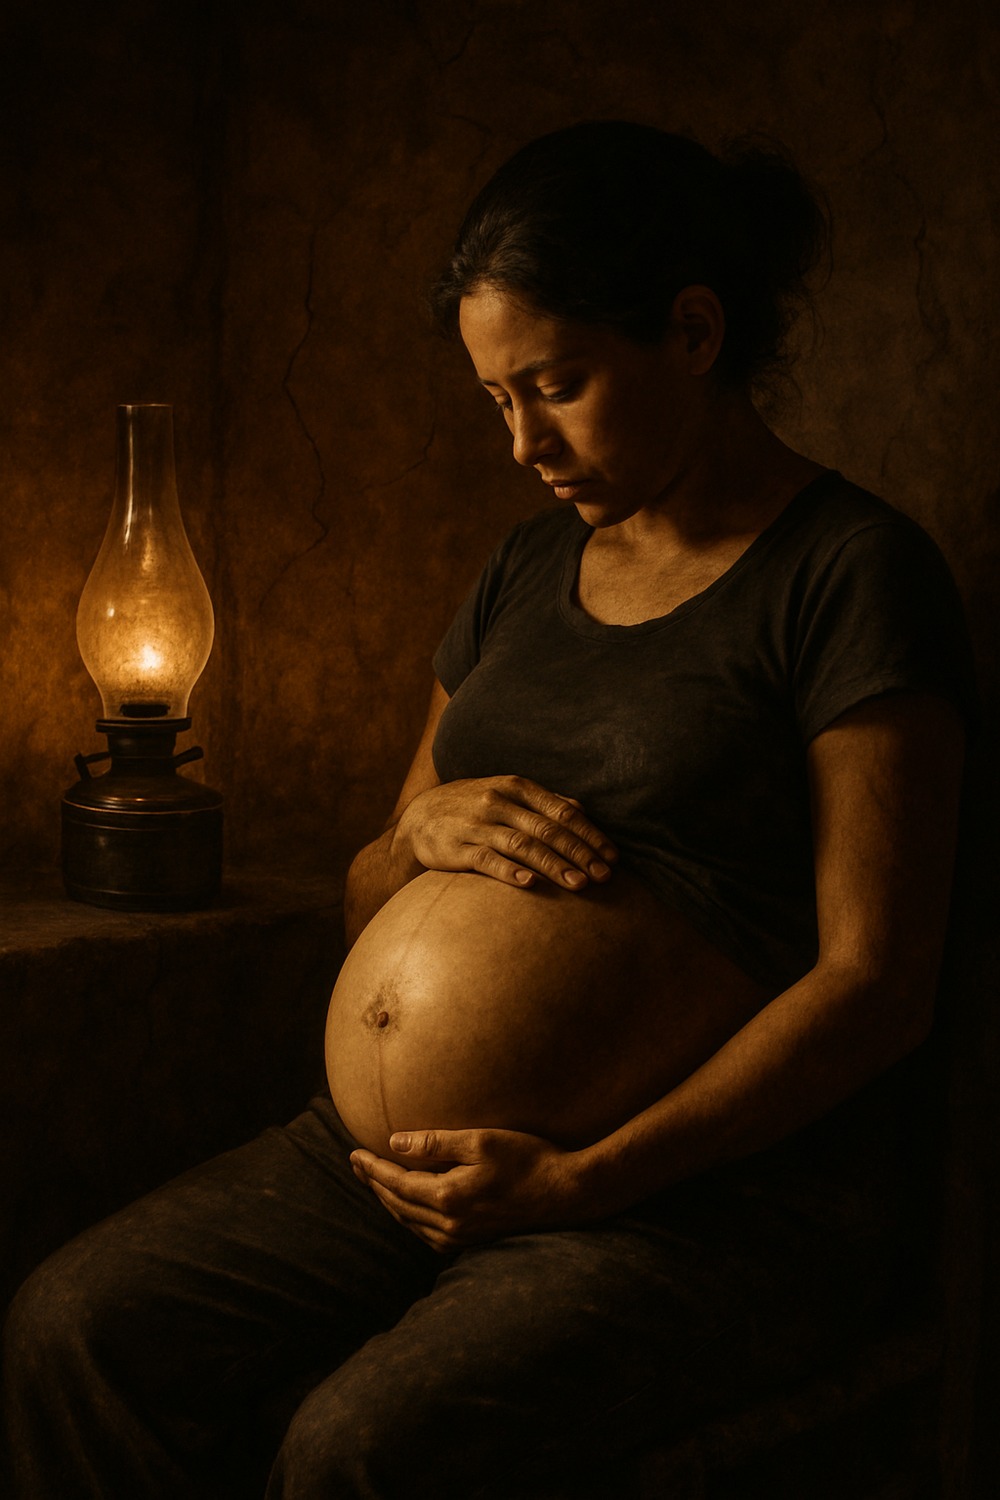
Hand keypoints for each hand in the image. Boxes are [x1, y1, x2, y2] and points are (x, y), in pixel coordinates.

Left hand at [350, 1128, 590, 1251]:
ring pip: (410, 1222)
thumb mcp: (480, 1140)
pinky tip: (408, 1206)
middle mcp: (449, 1224)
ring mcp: (460, 1237)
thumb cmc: (527, 1158)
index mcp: (447, 1197)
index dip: (372, 1169)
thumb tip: (395, 1142)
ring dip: (389, 1202)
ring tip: (375, 1182)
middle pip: (398, 1205)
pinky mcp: (472, 1241)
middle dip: (374, 1184)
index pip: (396, 1182)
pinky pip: (427, 1233)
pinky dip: (409, 1217)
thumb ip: (435, 1142)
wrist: (565, 1193)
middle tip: (356, 1165)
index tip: (353, 1154)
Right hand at [393, 776, 616, 891]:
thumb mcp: (506, 794)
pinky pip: (487, 860)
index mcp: (515, 787)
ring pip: (523, 846)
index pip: (562, 811)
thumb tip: (580, 807)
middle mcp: (498, 802)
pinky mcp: (457, 848)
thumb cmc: (472, 807)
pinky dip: (510, 872)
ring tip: (578, 885)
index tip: (612, 857)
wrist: (418, 818)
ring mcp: (476, 825)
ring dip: (553, 866)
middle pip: (547, 829)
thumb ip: (541, 802)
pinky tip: (530, 885)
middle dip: (579, 853)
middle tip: (604, 877)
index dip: (590, 834)